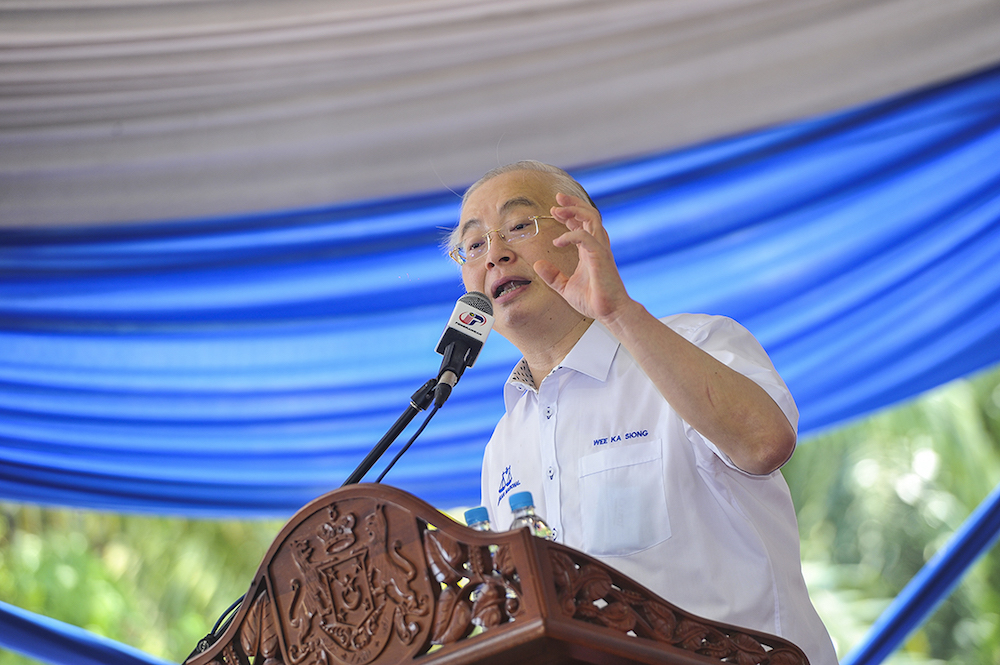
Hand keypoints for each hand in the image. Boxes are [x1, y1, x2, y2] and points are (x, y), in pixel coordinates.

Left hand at [533, 192, 632, 322]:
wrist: (610, 313)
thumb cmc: (593, 301)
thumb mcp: (565, 288)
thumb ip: (553, 276)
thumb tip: (538, 265)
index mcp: (590, 251)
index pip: (582, 225)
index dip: (569, 215)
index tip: (554, 211)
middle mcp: (596, 246)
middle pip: (589, 215)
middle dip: (573, 204)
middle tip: (557, 199)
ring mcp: (600, 250)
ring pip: (592, 218)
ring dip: (574, 211)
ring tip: (557, 210)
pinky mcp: (601, 256)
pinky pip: (586, 237)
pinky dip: (571, 235)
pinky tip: (558, 242)